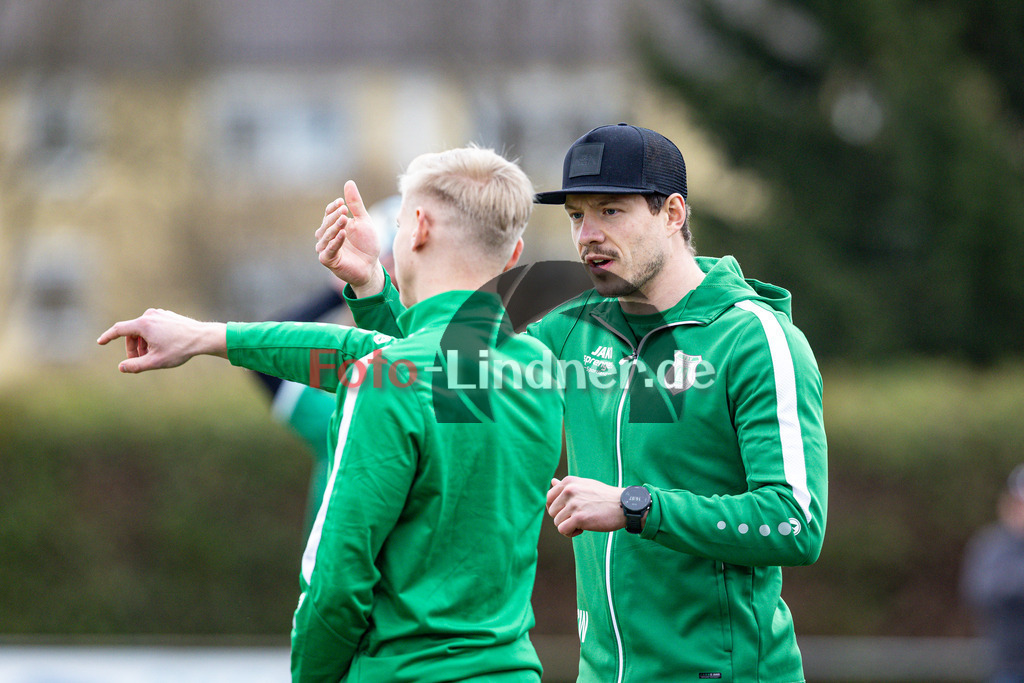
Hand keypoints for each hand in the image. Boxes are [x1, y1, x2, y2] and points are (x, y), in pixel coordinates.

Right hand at [97, 308, 226, 372]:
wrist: (203, 337)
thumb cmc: (180, 349)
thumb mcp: (156, 361)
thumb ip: (136, 366)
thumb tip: (121, 367)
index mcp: (144, 324)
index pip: (119, 329)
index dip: (108, 337)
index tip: (100, 342)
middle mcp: (150, 315)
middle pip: (132, 333)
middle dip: (133, 348)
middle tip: (139, 362)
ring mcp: (160, 314)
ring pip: (143, 330)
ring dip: (143, 344)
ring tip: (153, 356)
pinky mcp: (168, 316)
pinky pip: (153, 327)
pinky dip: (152, 338)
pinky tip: (162, 348)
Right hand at [315, 180, 385, 296]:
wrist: (371, 266)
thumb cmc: (366, 244)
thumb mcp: (363, 221)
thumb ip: (355, 204)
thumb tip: (349, 182)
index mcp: (333, 226)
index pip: (329, 213)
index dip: (333, 207)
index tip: (342, 202)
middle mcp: (326, 236)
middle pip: (326, 223)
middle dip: (335, 216)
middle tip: (345, 208)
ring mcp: (326, 248)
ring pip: (325, 236)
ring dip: (334, 227)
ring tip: (345, 219)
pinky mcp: (328, 260)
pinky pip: (329, 250)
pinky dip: (335, 242)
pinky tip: (343, 234)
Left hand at [546, 476, 626, 537]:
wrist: (624, 505)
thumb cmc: (605, 497)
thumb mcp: (585, 485)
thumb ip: (567, 485)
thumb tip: (552, 481)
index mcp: (569, 482)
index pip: (548, 497)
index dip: (555, 508)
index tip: (567, 512)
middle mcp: (569, 490)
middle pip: (552, 511)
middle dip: (562, 518)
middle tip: (577, 519)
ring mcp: (573, 504)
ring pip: (557, 522)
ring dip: (568, 526)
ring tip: (582, 523)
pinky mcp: (579, 517)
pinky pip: (563, 530)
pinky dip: (570, 533)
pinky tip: (582, 529)